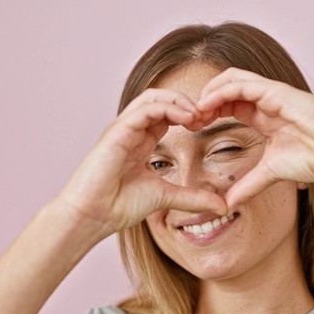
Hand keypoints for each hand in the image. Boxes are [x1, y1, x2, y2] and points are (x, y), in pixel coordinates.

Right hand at [56, 88, 226, 236]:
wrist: (92, 216)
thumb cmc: (118, 206)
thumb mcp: (166, 198)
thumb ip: (193, 199)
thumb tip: (222, 206)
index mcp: (140, 142)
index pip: (166, 114)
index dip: (190, 114)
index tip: (209, 124)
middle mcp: (131, 131)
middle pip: (160, 99)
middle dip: (186, 102)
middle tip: (207, 115)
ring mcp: (123, 129)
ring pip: (152, 98)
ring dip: (179, 101)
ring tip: (198, 114)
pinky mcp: (117, 132)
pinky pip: (144, 109)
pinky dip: (167, 108)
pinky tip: (185, 118)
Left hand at [195, 68, 313, 206]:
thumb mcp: (271, 173)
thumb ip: (249, 185)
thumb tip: (228, 204)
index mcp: (265, 116)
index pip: (229, 105)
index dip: (209, 113)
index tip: (193, 129)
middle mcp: (267, 100)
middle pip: (226, 89)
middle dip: (204, 101)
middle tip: (188, 119)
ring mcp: (272, 93)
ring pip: (231, 79)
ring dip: (209, 92)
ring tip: (195, 110)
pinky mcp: (277, 91)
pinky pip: (242, 82)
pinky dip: (221, 90)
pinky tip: (207, 104)